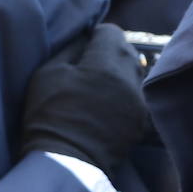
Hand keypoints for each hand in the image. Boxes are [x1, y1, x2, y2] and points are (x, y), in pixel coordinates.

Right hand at [21, 23, 148, 178]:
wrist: (66, 159)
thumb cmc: (50, 112)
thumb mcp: (49, 72)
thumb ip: (72, 48)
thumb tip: (86, 36)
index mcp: (107, 65)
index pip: (112, 33)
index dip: (96, 35)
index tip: (84, 45)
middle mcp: (131, 81)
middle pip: (128, 51)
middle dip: (111, 51)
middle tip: (90, 64)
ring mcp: (140, 103)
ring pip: (138, 73)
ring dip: (122, 72)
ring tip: (100, 83)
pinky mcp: (143, 121)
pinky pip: (140, 96)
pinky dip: (128, 92)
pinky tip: (111, 101)